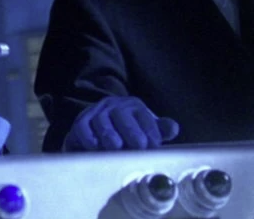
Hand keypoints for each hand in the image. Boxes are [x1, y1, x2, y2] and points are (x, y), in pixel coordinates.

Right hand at [64, 96, 178, 150]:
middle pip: (121, 115)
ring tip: (116, 147)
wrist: (97, 128)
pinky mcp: (81, 122)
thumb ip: (160, 130)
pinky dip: (89, 137)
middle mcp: (113, 106)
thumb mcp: (146, 128)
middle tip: (139, 146)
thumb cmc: (127, 131)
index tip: (154, 145)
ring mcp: (96, 112)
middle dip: (131, 131)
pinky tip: (96, 147)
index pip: (143, 115)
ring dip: (109, 134)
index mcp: (133, 106)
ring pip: (101, 121)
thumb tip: (172, 128)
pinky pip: (82, 127)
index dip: (150, 129)